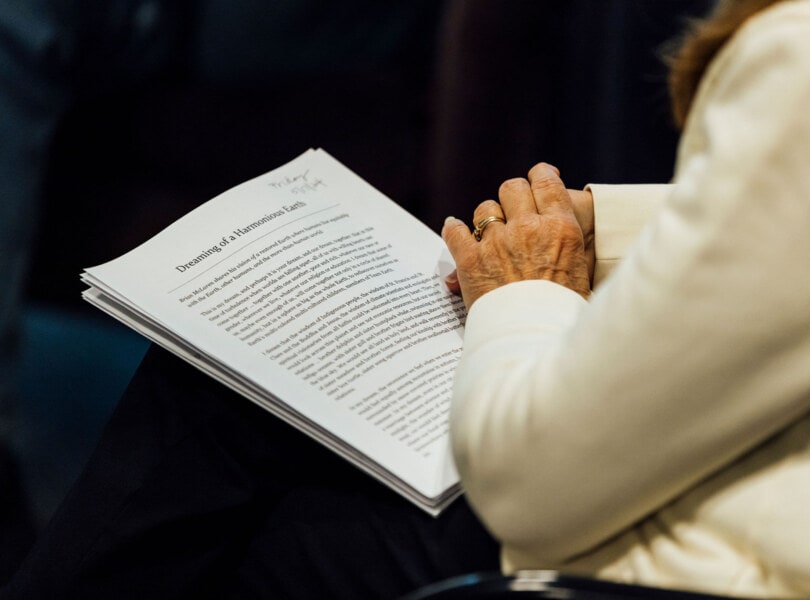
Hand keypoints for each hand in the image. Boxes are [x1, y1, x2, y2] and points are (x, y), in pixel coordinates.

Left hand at [442, 163, 590, 307]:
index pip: (547, 182)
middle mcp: (528, 229)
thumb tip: (566, 243)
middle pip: (512, 189)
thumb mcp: (584, 277)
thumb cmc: (565, 316)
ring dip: (486, 218)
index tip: (538, 177)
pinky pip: (456, 232)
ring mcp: (497, 243)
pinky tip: (453, 229)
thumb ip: (572, 252)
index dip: (540, 176)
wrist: (537, 342)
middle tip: (512, 209)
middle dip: (512, 196)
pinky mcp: (470, 261)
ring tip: (488, 232)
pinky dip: (453, 229)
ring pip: (485, 209)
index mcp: (561, 229)